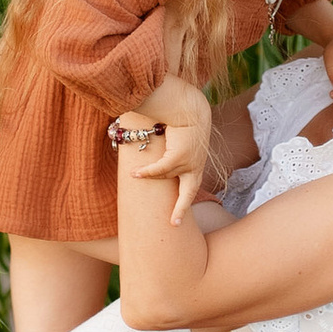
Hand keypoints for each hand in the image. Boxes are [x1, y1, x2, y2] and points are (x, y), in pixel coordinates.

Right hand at [108, 76, 215, 227]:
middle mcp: (196, 165)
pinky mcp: (180, 157)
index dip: (184, 198)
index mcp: (198, 163)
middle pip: (190, 193)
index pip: (193, 184)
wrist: (190, 108)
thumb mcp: (181, 137)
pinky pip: (160, 170)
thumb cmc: (184, 119)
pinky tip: (134, 174)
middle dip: (181, 209)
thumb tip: (160, 150)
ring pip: (166, 175)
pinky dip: (147, 172)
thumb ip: (172, 148)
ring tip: (134, 174)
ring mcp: (189, 163)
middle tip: (174, 224)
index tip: (178, 213)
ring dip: (149, 175)